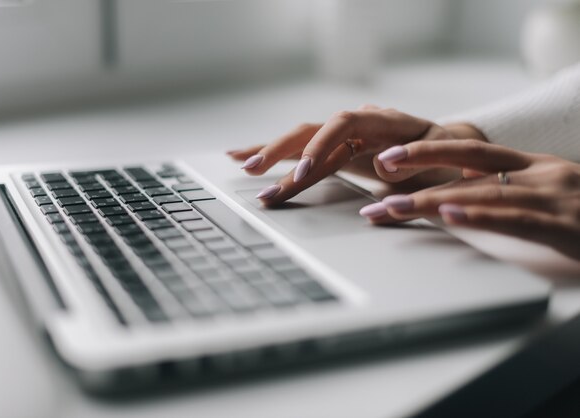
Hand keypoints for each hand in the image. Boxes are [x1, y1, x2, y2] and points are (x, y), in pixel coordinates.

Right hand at [227, 105, 485, 205]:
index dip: (320, 146)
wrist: (448, 147)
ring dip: (272, 153)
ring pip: (301, 140)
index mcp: (381, 121)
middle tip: (254, 170)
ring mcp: (344, 136)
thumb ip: (415, 162)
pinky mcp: (337, 148)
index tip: (302, 172)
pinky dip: (278, 154)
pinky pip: (304, 149)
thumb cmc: (446, 154)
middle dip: (281, 150)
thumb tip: (384, 167)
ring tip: (241, 163)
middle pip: (310, 130)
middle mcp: (356, 123)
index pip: (342, 126)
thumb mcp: (440, 158)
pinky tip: (252, 157)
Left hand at [359, 140, 579, 259]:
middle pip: (468, 165)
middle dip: (419, 167)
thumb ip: (508, 193)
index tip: (391, 158)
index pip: (471, 151)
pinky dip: (480, 216)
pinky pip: (517, 219)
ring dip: (432, 200)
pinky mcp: (567, 225)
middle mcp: (541, 174)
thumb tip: (458, 198)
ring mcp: (555, 197)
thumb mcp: (548, 196)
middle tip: (378, 173)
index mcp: (534, 165)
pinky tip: (450, 216)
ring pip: (483, 193)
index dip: (429, 151)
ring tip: (393, 206)